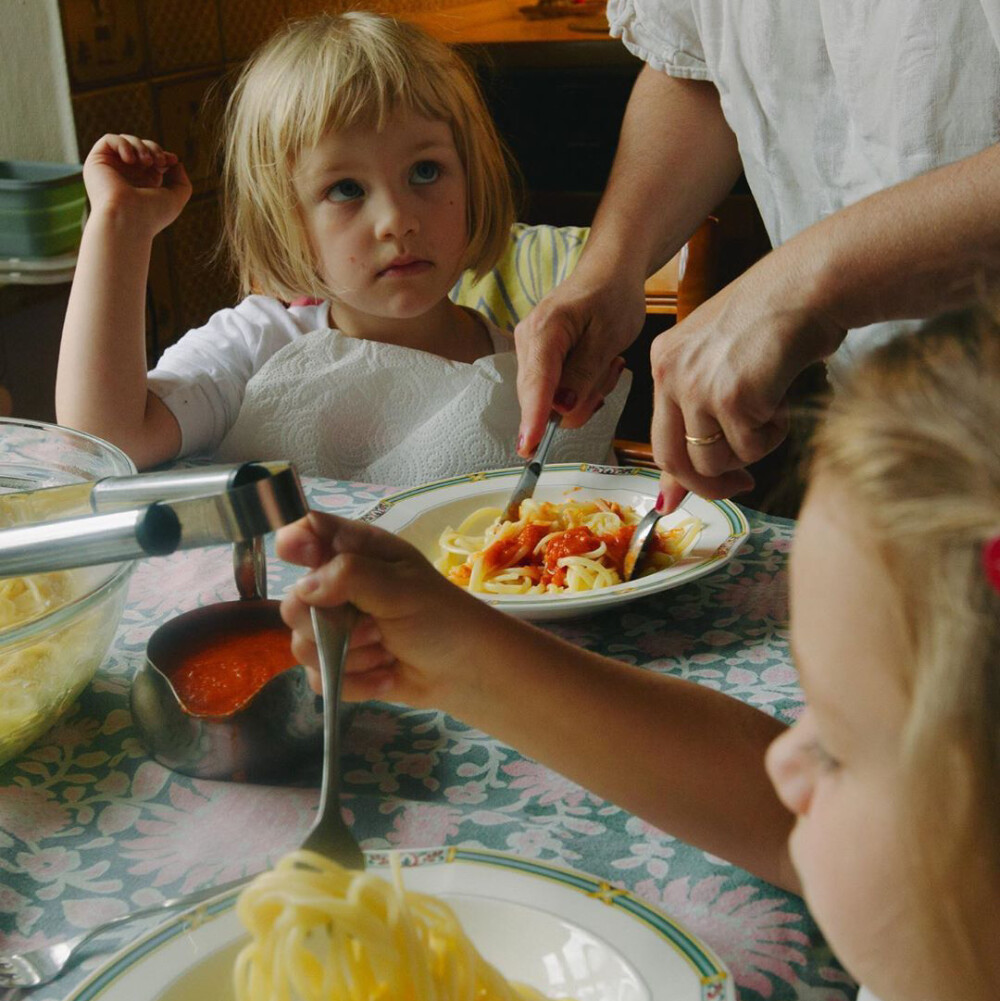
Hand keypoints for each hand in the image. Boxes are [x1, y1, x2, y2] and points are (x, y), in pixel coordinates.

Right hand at [83, 134, 191, 236]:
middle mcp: (125, 175)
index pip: (153, 159)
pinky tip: (130, 160)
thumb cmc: (151, 214)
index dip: (164, 155)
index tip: (173, 161)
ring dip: (141, 146)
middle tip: (159, 161)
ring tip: (147, 161)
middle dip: (153, 148)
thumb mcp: (176, 198)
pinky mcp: (96, 162)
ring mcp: (111, 168)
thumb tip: (176, 162)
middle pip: (141, 147)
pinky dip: (123, 144)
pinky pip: (109, 139)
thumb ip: (181, 180)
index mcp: (142, 184)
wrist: (126, 220)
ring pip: (126, 141)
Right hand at [276, 512, 501, 706]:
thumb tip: (303, 587)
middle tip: (374, 627)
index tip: (306, 559)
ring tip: (387, 650)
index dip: (296, 543)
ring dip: (351, 656)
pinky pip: (319, 678)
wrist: (466, 671)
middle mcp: (339, 587)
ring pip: (303, 646)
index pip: (308, 532)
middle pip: (294, 601)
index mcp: (356, 552)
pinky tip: (386, 674)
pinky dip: (356, 681)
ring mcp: (336, 628)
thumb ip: (350, 576)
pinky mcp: (339, 665)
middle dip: (333, 624)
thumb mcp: (401, 587)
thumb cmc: (442, 618)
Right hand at [513, 261, 645, 454]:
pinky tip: (597, 365)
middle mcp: (527, 343)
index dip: (533, 419)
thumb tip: (562, 409)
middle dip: (579, 400)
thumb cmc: (613, 296)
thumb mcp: (609, 336)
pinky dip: (580, 387)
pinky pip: (555, 391)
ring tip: (607, 362)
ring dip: (584, 392)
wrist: (609, 273)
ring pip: (552, 399)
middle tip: (610, 369)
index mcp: (543, 332)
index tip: (529, 447)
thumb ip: (584, 374)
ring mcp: (530, 352)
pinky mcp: (538, 360)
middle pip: (543, 399)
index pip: (536, 385)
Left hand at [649, 253, 843, 509]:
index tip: (704, 489)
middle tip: (741, 485)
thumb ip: (698, 412)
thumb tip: (674, 490)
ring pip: (714, 460)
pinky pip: (750, 448)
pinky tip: (784, 398)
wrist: (811, 284)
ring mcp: (698, 386)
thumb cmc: (776, 317)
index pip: (659, 437)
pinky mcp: (733, 398)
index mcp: (664, 361)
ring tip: (772, 411)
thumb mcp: (722, 359)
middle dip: (709, 483)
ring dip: (750, 451)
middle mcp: (670, 374)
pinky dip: (774, 433)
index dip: (681, 475)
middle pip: (674, 459)